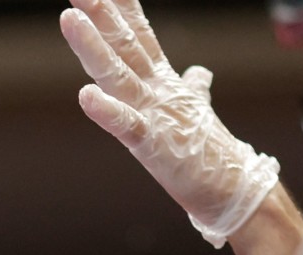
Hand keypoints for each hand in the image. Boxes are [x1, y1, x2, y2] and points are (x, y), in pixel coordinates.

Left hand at [59, 0, 279, 247]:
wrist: (232, 188)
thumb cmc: (209, 151)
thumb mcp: (197, 111)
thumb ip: (194, 88)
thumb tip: (199, 73)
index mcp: (162, 82)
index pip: (139, 34)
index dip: (122, 6)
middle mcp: (156, 90)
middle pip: (124, 44)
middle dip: (100, 13)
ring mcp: (154, 114)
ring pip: (118, 75)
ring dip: (92, 47)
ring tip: (70, 18)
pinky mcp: (152, 144)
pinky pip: (127, 125)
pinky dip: (107, 111)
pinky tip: (85, 96)